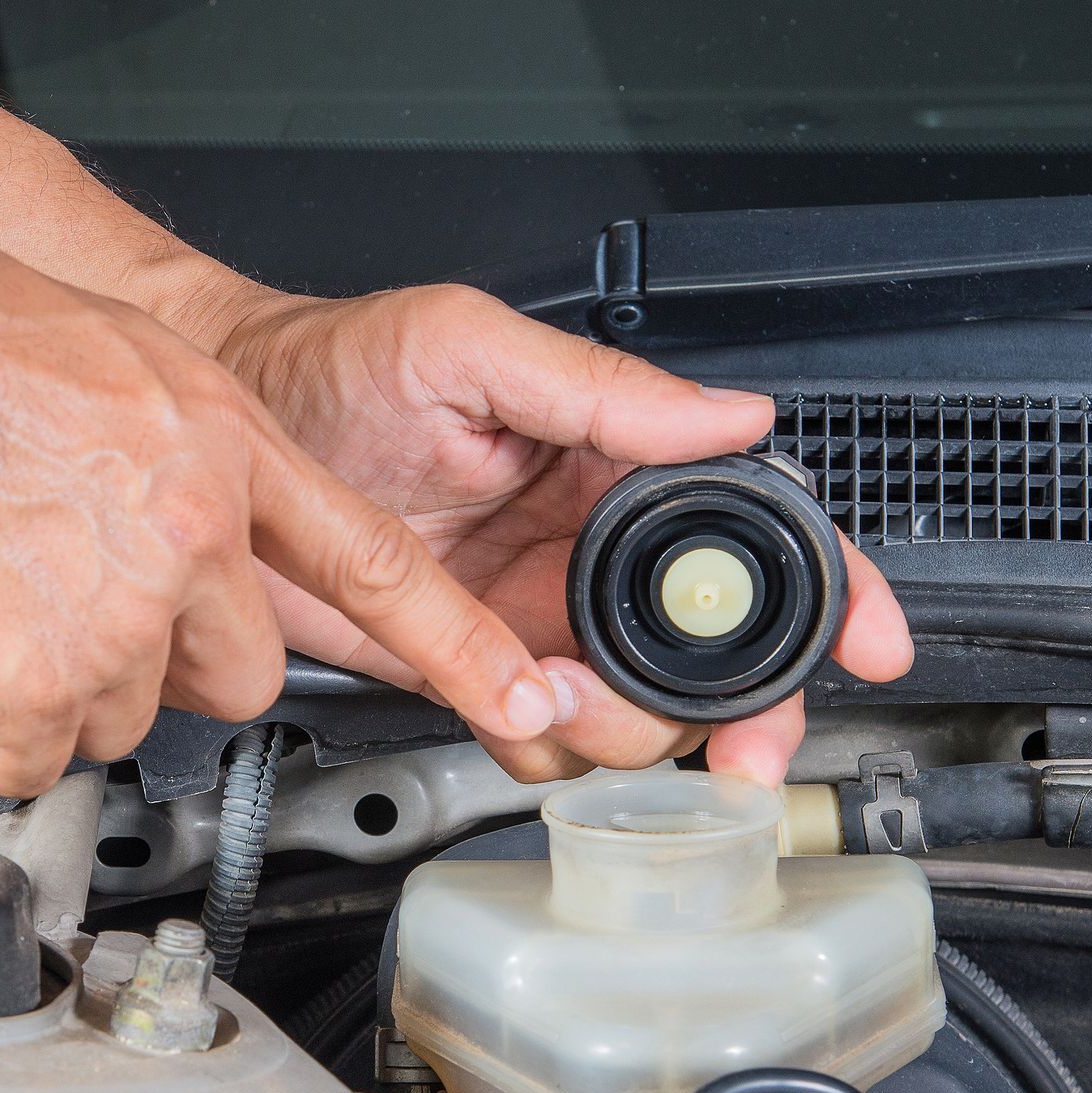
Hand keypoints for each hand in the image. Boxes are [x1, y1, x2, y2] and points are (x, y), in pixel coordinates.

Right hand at [0, 188, 565, 795]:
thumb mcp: (116, 365)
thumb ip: (183, 461)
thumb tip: (198, 533)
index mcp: (225, 447)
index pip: (377, 568)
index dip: (459, 646)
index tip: (526, 704)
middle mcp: (192, 537)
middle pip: (245, 674)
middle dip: (176, 663)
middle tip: (86, 601)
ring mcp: (119, 618)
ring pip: (126, 717)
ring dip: (65, 683)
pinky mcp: (33, 685)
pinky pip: (28, 751)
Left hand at [218, 284, 912, 786]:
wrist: (223, 433)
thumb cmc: (332, 366)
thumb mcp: (467, 348)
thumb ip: (600, 390)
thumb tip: (729, 412)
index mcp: (612, 464)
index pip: (751, 529)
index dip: (827, 588)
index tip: (867, 641)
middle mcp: (588, 549)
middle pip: (715, 652)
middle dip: (741, 707)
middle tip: (732, 744)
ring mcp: (533, 616)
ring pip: (634, 714)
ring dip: (620, 731)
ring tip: (553, 688)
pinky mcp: (470, 667)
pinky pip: (538, 737)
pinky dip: (536, 744)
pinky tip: (502, 702)